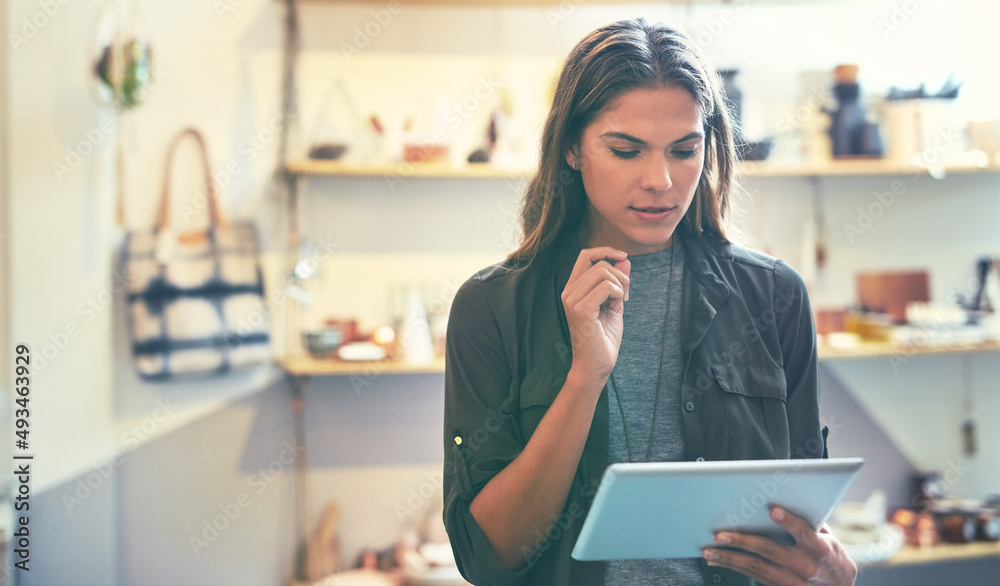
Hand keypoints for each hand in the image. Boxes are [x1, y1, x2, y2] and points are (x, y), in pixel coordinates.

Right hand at [561, 247, 630, 381]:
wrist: (596, 365)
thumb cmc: (603, 337)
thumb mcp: (614, 303)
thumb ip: (617, 281)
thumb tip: (624, 259)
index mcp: (573, 289)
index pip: (585, 256)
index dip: (605, 251)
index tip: (623, 257)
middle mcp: (569, 292)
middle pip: (598, 263)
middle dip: (620, 275)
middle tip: (625, 295)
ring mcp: (572, 300)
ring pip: (602, 272)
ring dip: (620, 284)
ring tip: (621, 302)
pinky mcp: (580, 310)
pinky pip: (605, 286)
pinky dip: (617, 292)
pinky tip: (617, 305)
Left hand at [702, 507, 856, 585]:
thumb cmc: (833, 559)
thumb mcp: (830, 540)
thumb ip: (811, 522)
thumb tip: (787, 498)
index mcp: (821, 549)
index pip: (804, 533)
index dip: (789, 522)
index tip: (773, 510)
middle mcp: (807, 567)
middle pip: (770, 551)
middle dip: (743, 542)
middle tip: (720, 535)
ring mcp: (793, 581)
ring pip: (757, 568)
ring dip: (730, 559)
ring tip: (710, 551)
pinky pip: (755, 577)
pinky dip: (735, 568)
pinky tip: (719, 560)